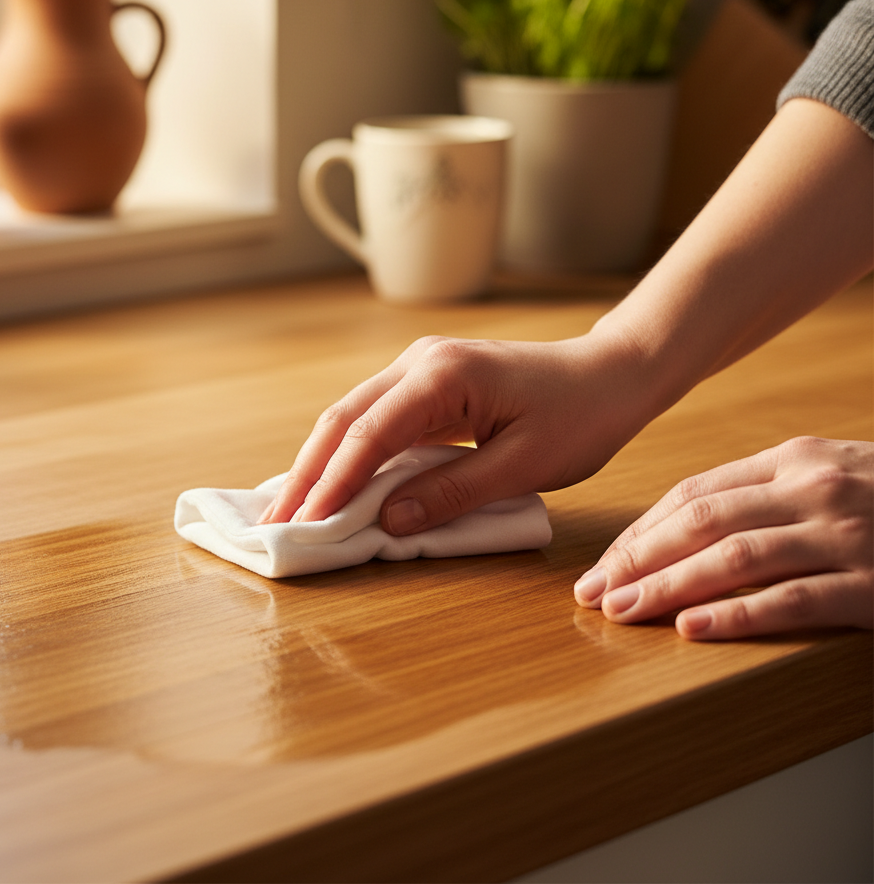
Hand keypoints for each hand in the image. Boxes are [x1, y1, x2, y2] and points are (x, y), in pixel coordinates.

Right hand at [259, 331, 649, 532]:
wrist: (611, 373)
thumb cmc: (580, 416)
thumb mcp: (523, 463)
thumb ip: (452, 491)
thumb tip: (387, 521)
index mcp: (442, 375)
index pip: (370, 434)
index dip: (333, 483)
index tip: (306, 525)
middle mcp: (420, 362)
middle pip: (344, 420)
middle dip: (307, 474)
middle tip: (275, 524)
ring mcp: (420, 369)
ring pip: (352, 418)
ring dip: (321, 464)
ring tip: (291, 510)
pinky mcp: (427, 385)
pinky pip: (377, 422)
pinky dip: (349, 456)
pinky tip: (331, 484)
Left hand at [574, 436, 873, 638]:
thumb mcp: (827, 474)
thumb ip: (761, 489)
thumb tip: (678, 524)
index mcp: (793, 459)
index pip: (693, 494)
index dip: (641, 531)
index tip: (603, 563)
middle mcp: (814, 489)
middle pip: (702, 522)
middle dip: (638, 559)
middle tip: (593, 591)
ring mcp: (847, 535)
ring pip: (735, 558)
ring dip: (668, 586)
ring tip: (623, 611)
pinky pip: (794, 600)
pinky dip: (737, 615)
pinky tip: (693, 629)